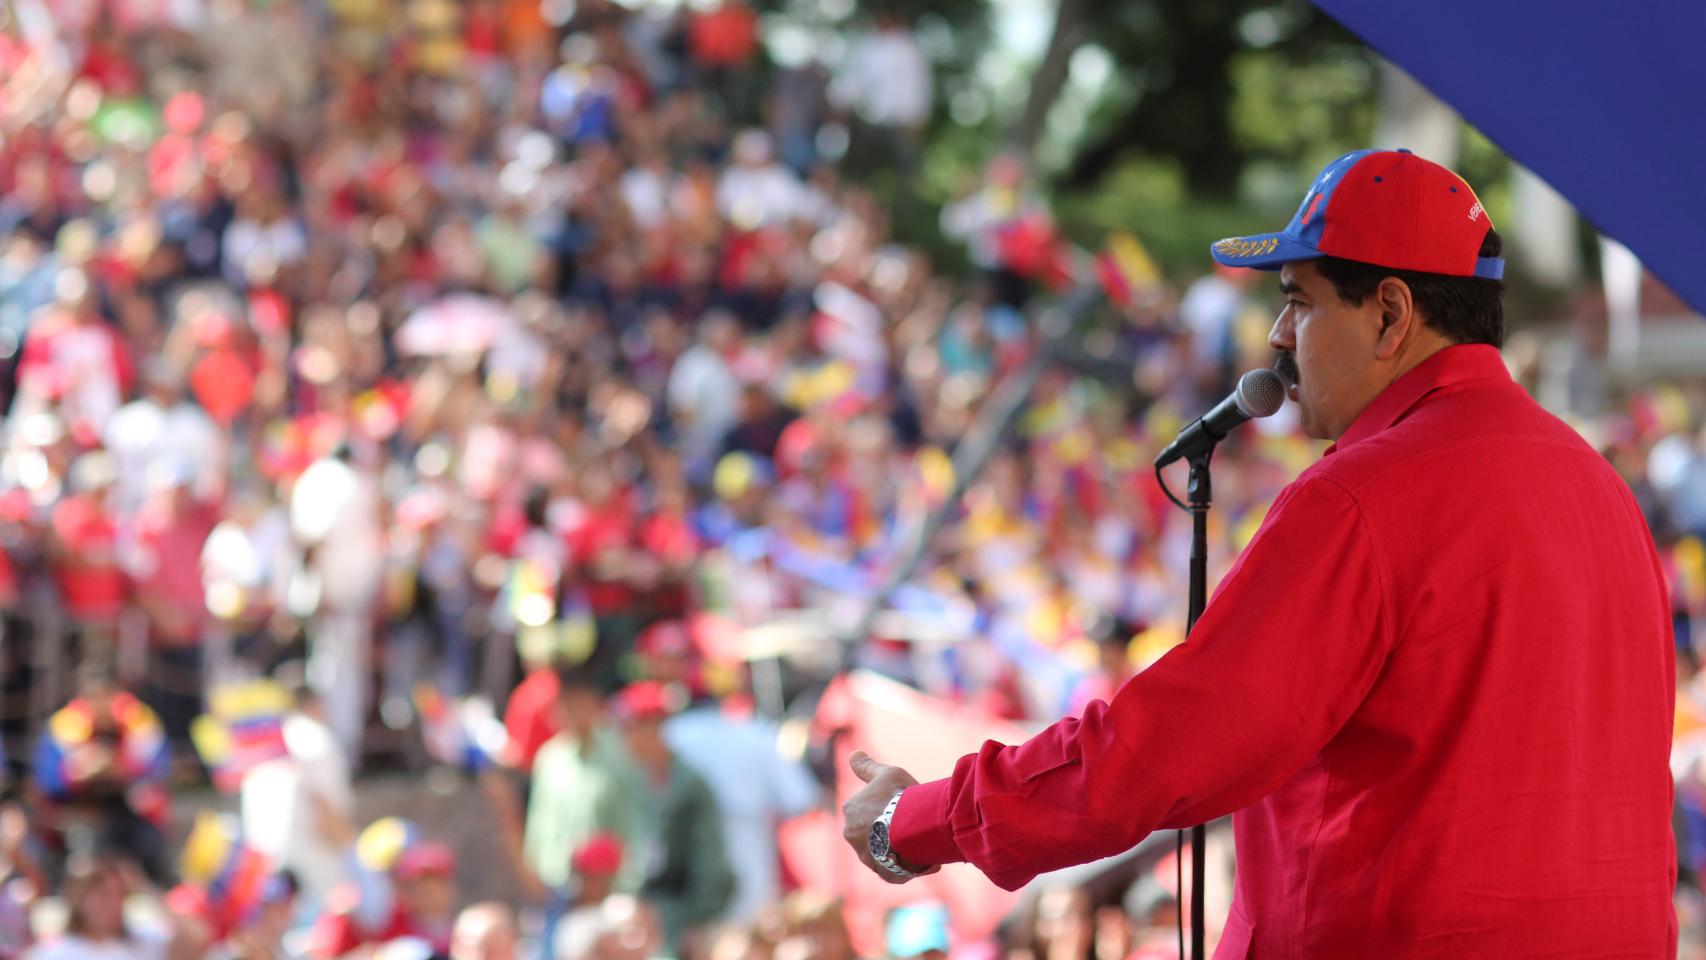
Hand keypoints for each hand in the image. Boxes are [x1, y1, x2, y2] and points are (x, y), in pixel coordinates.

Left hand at [841, 751, 938, 883]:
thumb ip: (867, 767)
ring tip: (918, 842)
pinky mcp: (884, 873)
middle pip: (873, 831)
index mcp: (851, 810)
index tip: (902, 805)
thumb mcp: (886, 774)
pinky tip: (922, 858)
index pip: (867, 809)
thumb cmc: (900, 796)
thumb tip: (853, 754)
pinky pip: (895, 870)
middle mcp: (852, 835)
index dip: (886, 806)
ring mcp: (867, 856)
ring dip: (897, 848)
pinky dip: (907, 866)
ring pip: (883, 851)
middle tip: (911, 823)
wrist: (914, 826)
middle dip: (888, 829)